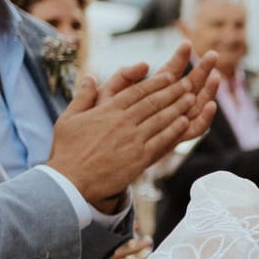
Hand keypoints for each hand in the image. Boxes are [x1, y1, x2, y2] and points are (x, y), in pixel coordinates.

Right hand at [48, 46, 218, 210]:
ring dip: (178, 107)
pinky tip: (185, 121)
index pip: (136, 92)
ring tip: (191, 98)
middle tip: (187, 82)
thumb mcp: (68, 119)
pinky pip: (162, 140)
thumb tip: (88, 77)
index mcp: (108, 111)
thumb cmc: (67, 151)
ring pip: (161, 119)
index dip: (155, 82)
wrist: (72, 182)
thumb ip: (82, 96)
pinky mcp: (140, 158)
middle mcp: (123, 122)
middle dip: (172, 91)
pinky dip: (174, 129)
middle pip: (153, 102)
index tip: (169, 76)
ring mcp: (133, 140)